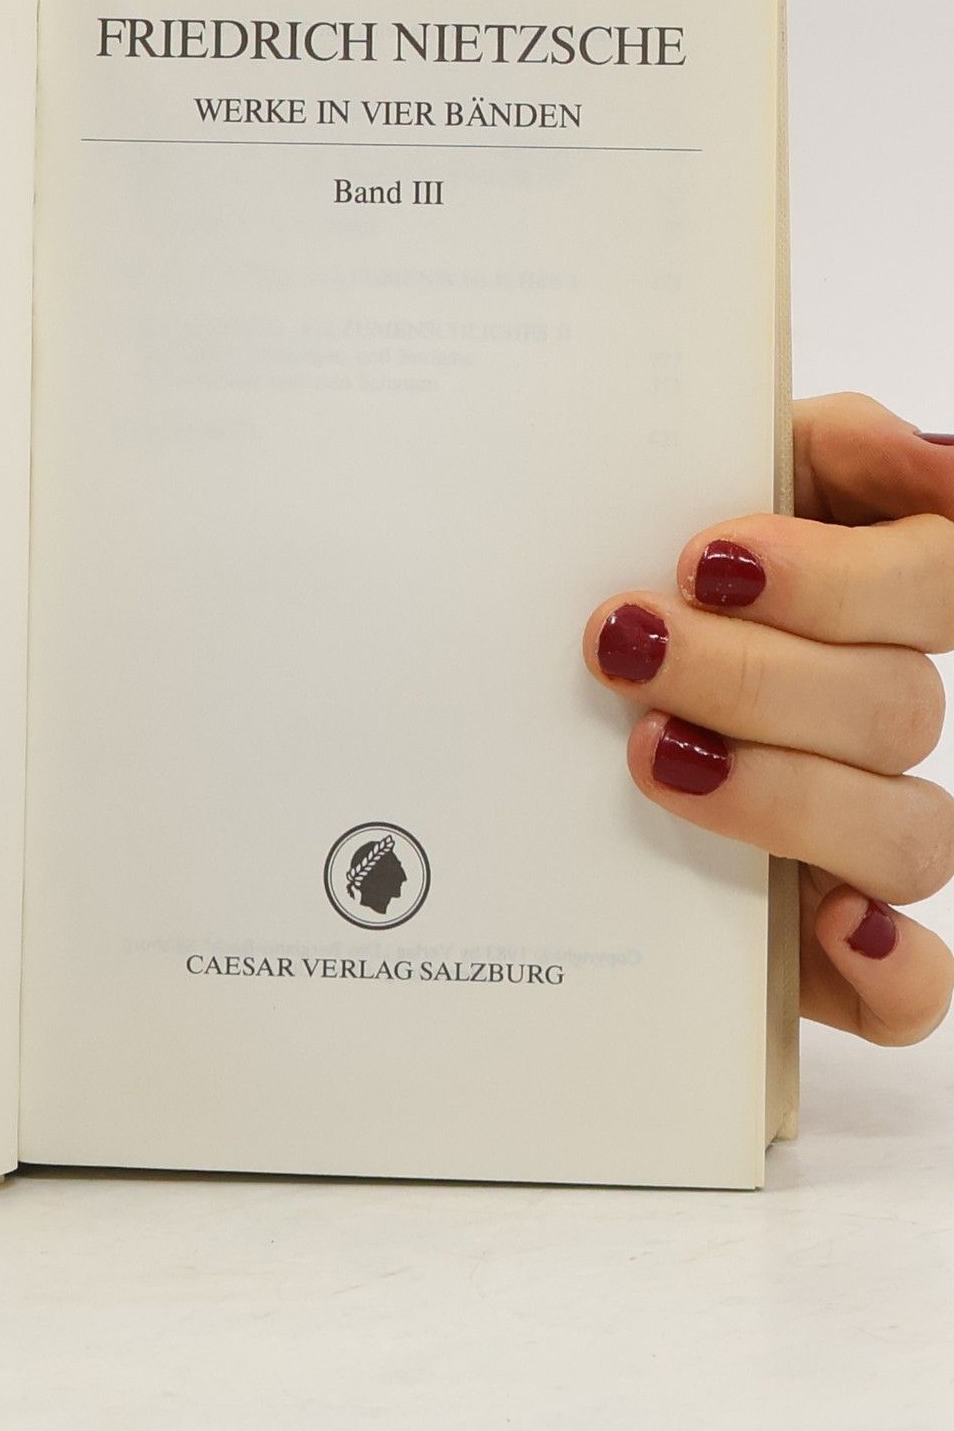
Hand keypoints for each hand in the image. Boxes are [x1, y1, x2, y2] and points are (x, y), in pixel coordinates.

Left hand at [584, 393, 953, 1046]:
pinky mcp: (824, 942)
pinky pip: (910, 986)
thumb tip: (929, 460)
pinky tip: (830, 923)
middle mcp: (882, 715)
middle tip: (625, 645)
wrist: (519, 678)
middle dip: (752, 676)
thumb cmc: (619, 566)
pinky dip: (889, 967)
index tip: (710, 560)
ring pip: (908, 836)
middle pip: (896, 708)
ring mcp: (864, 833)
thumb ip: (816, 444)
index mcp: (874, 597)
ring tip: (651, 754)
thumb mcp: (689, 478)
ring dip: (784, 795)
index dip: (841, 577)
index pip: (940, 577)